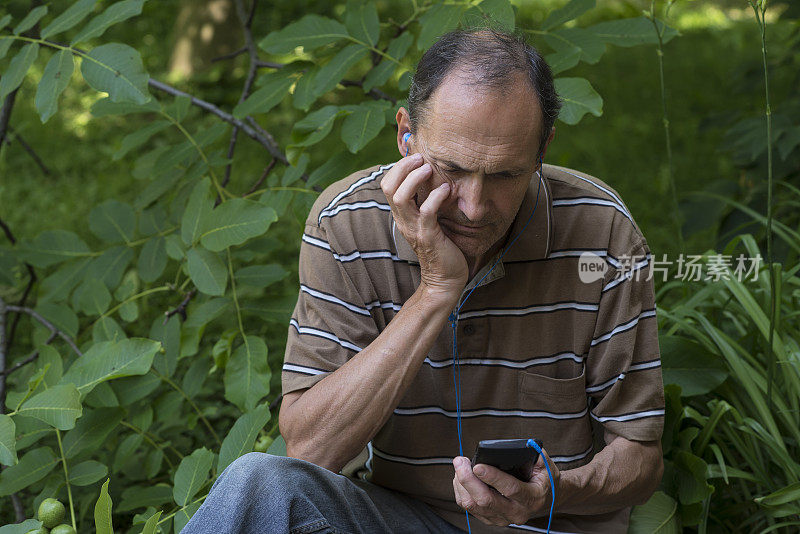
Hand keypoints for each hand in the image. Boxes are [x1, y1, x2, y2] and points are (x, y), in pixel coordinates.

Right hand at [381, 154, 467, 299]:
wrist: (444, 279)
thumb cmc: (441, 247)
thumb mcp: (428, 221)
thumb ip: (425, 203)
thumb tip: (433, 179)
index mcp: (401, 215)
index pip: (387, 185)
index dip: (398, 168)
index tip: (415, 157)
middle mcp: (403, 220)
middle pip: (389, 187)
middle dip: (402, 168)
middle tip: (420, 158)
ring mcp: (414, 228)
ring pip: (401, 197)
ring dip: (415, 179)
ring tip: (429, 169)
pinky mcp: (428, 235)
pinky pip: (426, 211)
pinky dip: (435, 197)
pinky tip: (446, 190)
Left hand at [452, 450, 559, 526]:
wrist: (546, 497)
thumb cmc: (542, 476)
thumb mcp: (542, 462)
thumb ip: (529, 452)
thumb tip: (507, 446)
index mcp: (533, 497)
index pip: (510, 489)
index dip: (492, 477)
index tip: (477, 465)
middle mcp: (518, 512)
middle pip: (486, 500)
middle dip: (468, 479)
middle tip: (460, 461)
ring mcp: (504, 518)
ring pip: (474, 506)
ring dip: (461, 484)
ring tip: (460, 466)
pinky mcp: (492, 519)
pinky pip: (470, 508)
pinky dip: (461, 491)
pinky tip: (461, 478)